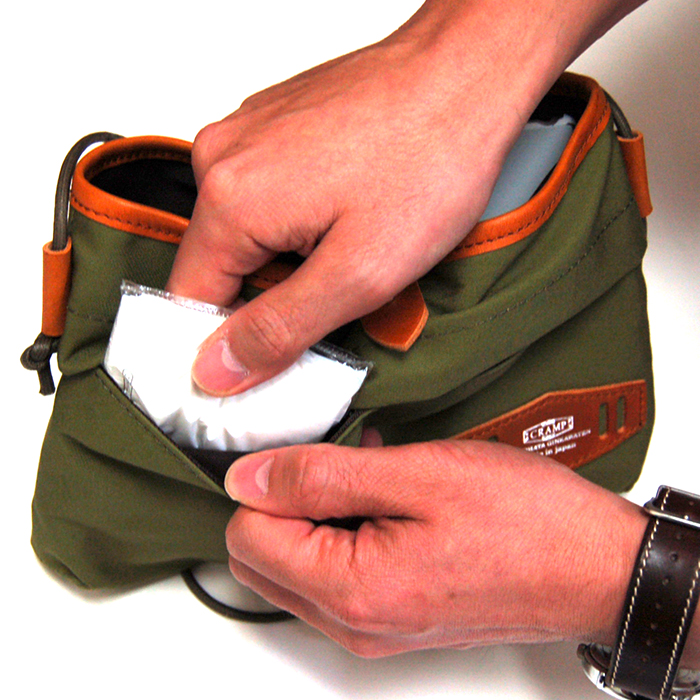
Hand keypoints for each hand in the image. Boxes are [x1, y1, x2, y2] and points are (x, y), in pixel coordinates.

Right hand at [165, 2, 568, 395]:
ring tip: (351, 242)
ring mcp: (248, 133)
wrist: (466, 74)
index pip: (189, 299)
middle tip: (337, 290)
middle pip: (220, 264)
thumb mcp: (359, 273)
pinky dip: (300, 218)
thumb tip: (217, 367)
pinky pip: (267, 193)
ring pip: (247, 230)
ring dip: (291, 255)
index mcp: (230, 199)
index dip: (226, 341)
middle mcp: (223, 156)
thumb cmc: (429, 159)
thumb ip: (279, 328)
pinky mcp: (274, 123)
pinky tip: (347, 211)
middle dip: (272, 293)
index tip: (271, 355)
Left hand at [224, 439, 646, 656]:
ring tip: (371, 472)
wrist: (594, 567)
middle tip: (337, 459)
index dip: (265, 484)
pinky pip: (335, 573)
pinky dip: (343, 529)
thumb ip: (320, 476)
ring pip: (297, 564)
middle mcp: (353, 624)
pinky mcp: (392, 617)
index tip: (303, 450)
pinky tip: (384, 495)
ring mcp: (373, 627)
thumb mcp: (417, 474)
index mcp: (350, 590)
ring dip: (317, 512)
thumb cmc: (524, 521)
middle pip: (263, 557)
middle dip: (283, 500)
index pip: (247, 537)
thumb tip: (247, 478)